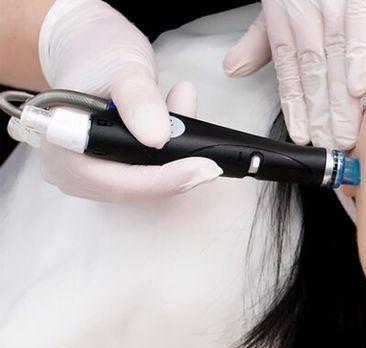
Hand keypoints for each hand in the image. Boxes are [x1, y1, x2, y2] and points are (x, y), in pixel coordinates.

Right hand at [36, 0, 220, 200]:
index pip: (116, 180)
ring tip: (187, 112)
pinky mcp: (114, 169)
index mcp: (61, 148)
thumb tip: (158, 139)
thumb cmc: (98, 55)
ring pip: (146, 181)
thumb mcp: (122, 68)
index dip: (162, 180)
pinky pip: (150, 171)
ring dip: (177, 157)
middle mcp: (71, 170)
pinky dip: (173, 152)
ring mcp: (92, 173)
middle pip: (133, 187)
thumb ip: (139, 100)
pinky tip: (183, 119)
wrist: (91, 50)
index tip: (204, 168)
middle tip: (213, 155)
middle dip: (175, 169)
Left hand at [223, 0, 365, 149]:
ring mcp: (333, 7)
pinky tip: (358, 91)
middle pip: (313, 75)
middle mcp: (305, 15)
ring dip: (340, 103)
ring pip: (335, 62)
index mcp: (283, 18)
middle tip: (329, 148)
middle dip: (321, 116)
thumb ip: (259, 38)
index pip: (289, 72)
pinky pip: (359, 34)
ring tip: (345, 134)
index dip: (295, 107)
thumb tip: (234, 70)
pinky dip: (359, 62)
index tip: (303, 136)